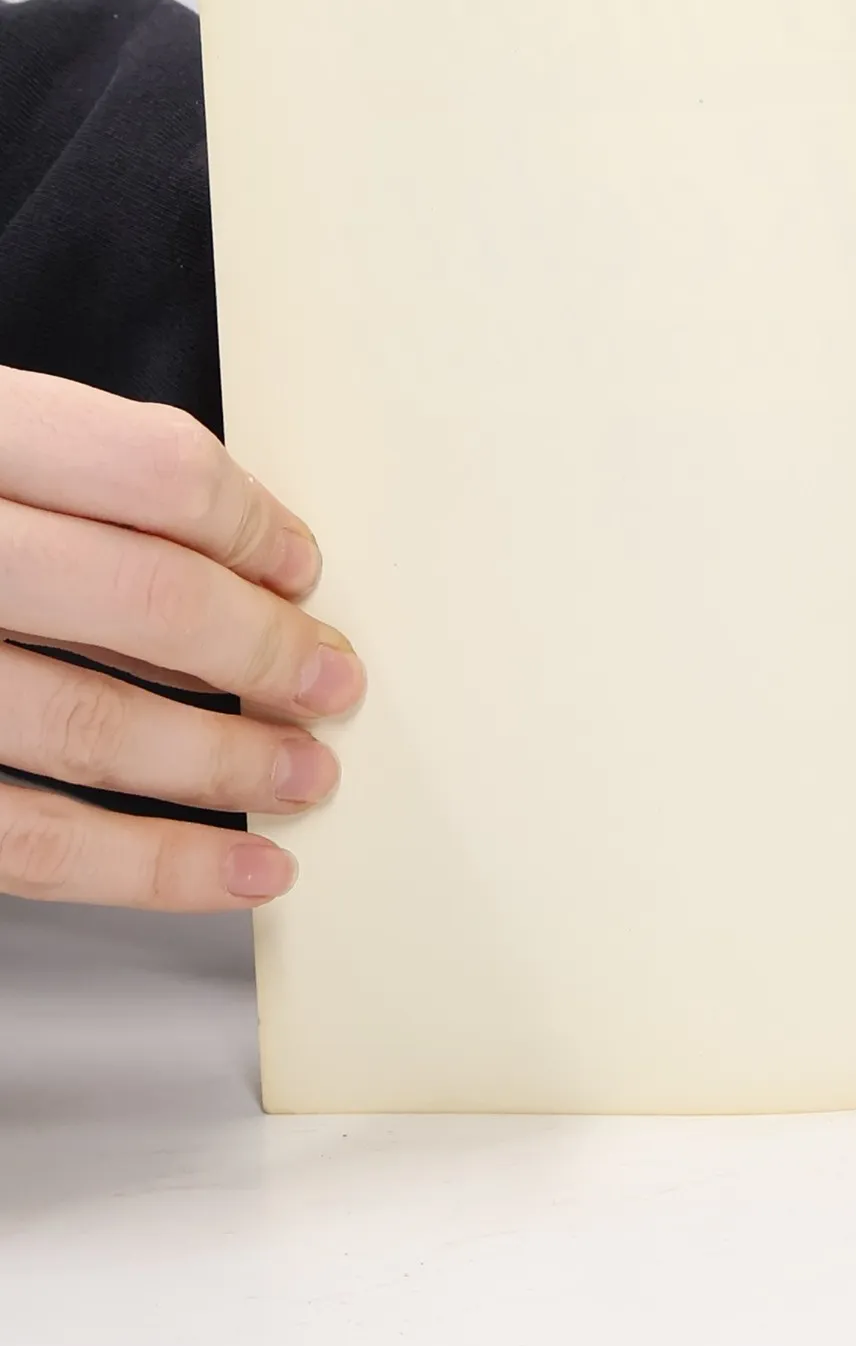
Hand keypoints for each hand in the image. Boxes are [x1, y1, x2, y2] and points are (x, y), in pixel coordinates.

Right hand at [0, 368, 361, 909]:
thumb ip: (63, 475)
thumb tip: (247, 560)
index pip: (148, 470)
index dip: (253, 525)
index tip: (304, 570)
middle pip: (141, 600)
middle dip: (264, 654)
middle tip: (335, 684)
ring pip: (86, 729)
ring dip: (222, 766)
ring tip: (305, 781)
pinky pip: (21, 841)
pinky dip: (146, 868)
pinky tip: (232, 875)